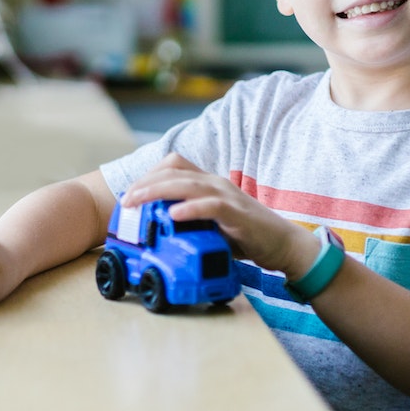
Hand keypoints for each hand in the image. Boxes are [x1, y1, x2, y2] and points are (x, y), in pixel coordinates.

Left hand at [122, 154, 319, 277]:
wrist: (283, 244)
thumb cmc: (246, 235)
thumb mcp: (211, 225)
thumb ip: (189, 222)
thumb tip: (157, 230)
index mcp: (209, 183)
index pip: (174, 165)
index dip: (149, 175)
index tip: (131, 193)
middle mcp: (216, 183)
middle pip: (175, 172)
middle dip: (146, 184)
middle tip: (126, 200)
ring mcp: (228, 196)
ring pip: (188, 184)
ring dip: (158, 192)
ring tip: (138, 202)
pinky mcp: (238, 214)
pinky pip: (211, 206)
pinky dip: (190, 209)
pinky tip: (173, 215)